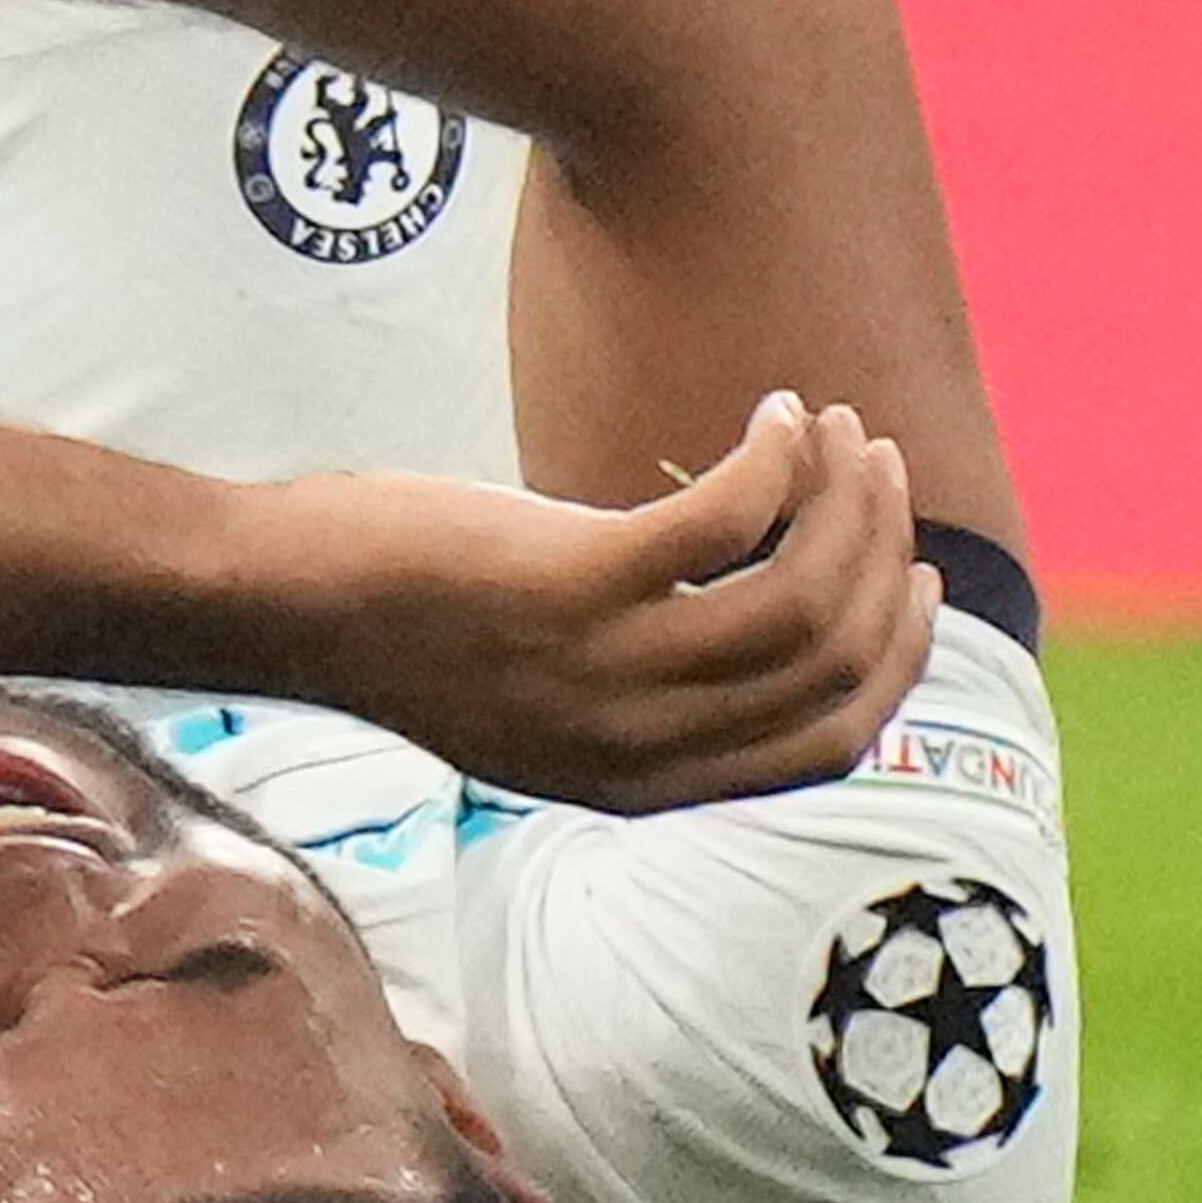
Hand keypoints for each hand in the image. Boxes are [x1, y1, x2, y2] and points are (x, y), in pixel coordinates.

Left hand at [275, 396, 937, 811]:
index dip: (897, 661)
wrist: (286, 606)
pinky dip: (774, 462)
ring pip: (798, 595)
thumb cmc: (413, 626)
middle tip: (878, 469)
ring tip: (838, 430)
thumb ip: (648, 685)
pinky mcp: (570, 585)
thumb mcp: (547, 693)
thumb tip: (751, 610)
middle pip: (831, 661)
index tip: (915, 580)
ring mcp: (605, 669)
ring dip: (844, 501)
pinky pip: (725, 522)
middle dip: (884, 557)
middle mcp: (638, 745)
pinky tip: (775, 417)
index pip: (830, 745)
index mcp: (644, 785)